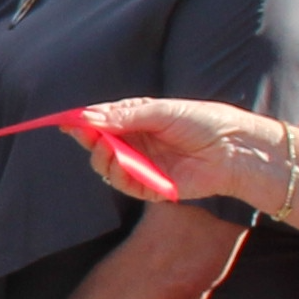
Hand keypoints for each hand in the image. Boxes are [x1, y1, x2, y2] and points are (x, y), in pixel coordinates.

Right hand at [68, 97, 280, 204]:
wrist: (234, 150)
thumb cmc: (204, 122)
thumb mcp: (162, 111)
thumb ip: (125, 115)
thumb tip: (88, 116)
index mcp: (137, 119)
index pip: (101, 120)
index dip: (82, 121)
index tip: (63, 121)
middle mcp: (136, 142)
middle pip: (98, 144)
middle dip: (88, 139)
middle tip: (85, 134)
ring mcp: (143, 165)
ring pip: (107, 166)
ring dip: (103, 159)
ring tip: (110, 150)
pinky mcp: (152, 187)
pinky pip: (125, 184)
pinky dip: (121, 176)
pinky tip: (125, 167)